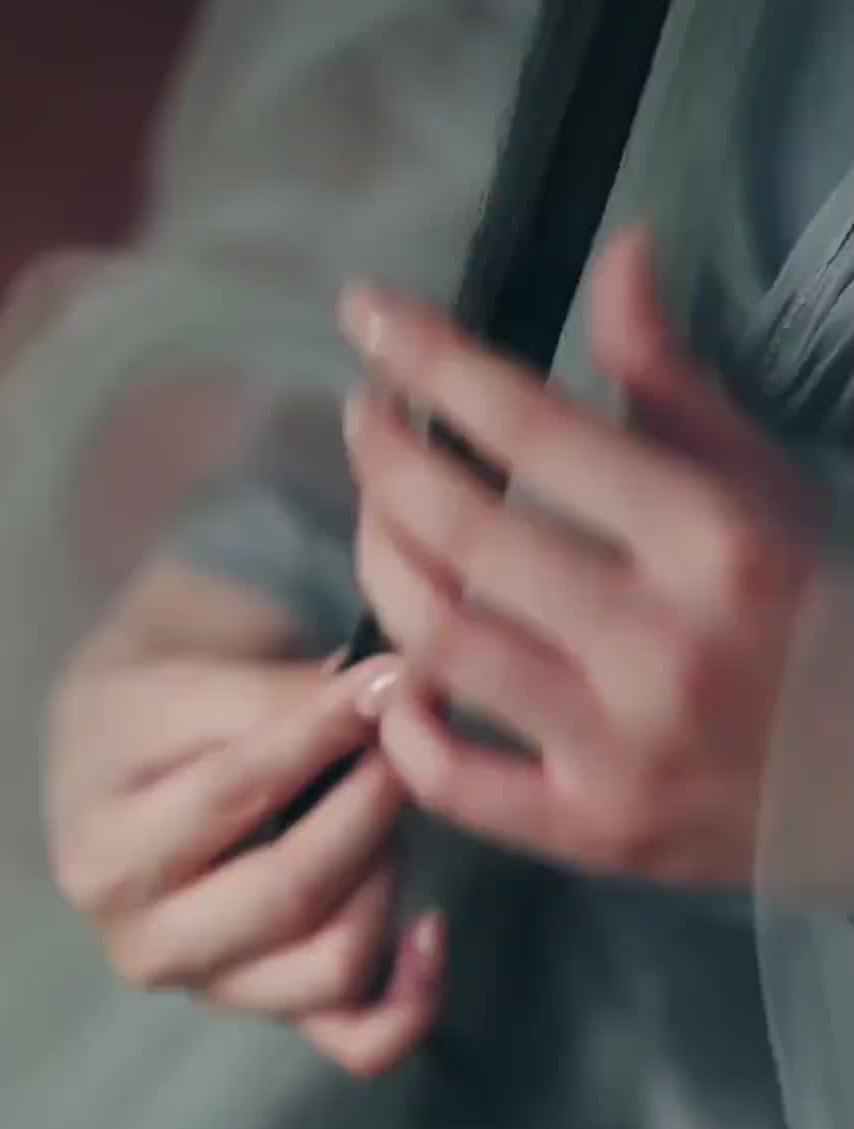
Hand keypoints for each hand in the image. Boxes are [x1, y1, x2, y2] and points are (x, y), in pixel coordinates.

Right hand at [46, 632, 443, 1075]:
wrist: (120, 752)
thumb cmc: (152, 706)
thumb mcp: (187, 675)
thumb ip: (283, 692)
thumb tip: (400, 690)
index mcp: (103, 851)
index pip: (232, 796)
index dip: (324, 735)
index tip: (391, 682)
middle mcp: (142, 941)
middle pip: (289, 894)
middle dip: (370, 810)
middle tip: (409, 744)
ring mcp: (207, 987)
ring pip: (330, 966)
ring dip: (387, 879)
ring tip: (394, 809)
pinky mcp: (268, 1012)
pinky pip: (355, 1041)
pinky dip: (411, 998)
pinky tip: (432, 926)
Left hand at [340, 226, 821, 891]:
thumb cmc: (811, 616)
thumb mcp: (759, 487)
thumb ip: (674, 381)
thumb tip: (617, 251)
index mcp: (709, 539)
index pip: (536, 428)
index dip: (432, 361)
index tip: (365, 315)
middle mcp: (656, 642)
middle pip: (464, 534)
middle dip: (386, 461)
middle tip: (366, 422)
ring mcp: (617, 748)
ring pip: (440, 645)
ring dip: (380, 570)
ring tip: (376, 523)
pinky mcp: (591, 832)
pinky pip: (456, 782)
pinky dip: (403, 726)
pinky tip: (398, 675)